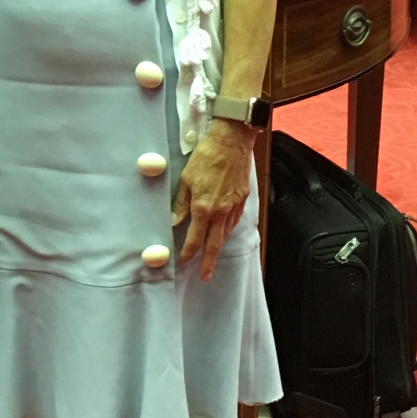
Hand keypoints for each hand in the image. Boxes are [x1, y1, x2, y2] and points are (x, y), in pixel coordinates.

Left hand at [173, 120, 254, 282]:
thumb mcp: (187, 178)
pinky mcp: (242, 198)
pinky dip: (227, 230)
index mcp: (204, 207)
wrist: (233, 140)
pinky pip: (234, 220)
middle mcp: (220, 211)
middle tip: (205, 277)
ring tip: (212, 257)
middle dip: (209, 262)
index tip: (183, 262)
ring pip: (225, 233)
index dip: (188, 252)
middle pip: (214, 243)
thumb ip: (181, 202)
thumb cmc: (207, 155)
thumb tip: (174, 220)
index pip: (195, 238)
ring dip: (218, 247)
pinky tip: (223, 232)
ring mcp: (234, 205)